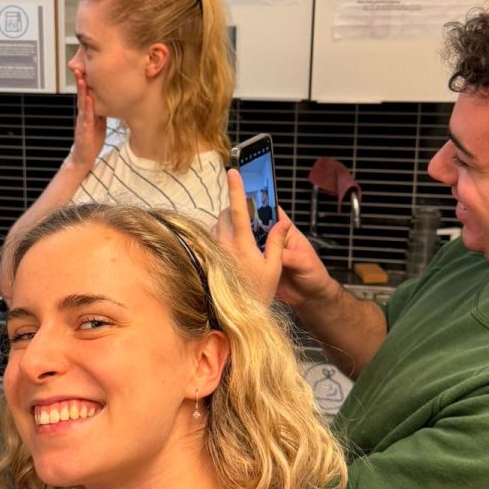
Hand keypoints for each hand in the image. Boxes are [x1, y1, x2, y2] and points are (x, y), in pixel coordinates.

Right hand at [66, 60, 105, 170]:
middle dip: (80, 80)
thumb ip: (100, 112)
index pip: (86, 93)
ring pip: (82, 103)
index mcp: (87, 112)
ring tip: (82, 78)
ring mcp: (82, 121)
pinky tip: (88, 99)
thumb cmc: (91, 141)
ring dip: (82, 90)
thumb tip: (108, 101)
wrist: (83, 159)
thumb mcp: (99, 123)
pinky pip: (86, 117)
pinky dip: (87, 108)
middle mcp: (83, 114)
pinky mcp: (84, 130)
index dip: (85, 81)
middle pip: (82, 94)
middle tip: (79, 66)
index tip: (86, 67)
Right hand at [215, 170, 333, 309]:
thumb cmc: (313, 275)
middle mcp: (271, 240)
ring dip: (235, 239)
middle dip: (240, 220)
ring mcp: (261, 253)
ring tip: (222, 238)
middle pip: (253, 224)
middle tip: (225, 219)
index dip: (257, 202)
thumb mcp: (304, 262)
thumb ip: (290, 255)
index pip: (270, 211)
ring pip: (245, 241)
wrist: (309, 298)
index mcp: (284, 232)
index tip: (242, 195)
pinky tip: (225, 257)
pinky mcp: (255, 267)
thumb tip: (275, 249)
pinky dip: (235, 257)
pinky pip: (243, 259)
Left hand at [216, 168, 284, 305]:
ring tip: (244, 239)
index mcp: (241, 245)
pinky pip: (213, 239)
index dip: (236, 189)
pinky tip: (233, 251)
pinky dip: (223, 237)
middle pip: (226, 214)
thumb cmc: (257, 294)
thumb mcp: (274, 269)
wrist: (234, 317)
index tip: (233, 171)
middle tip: (250, 218)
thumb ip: (276, 243)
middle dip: (236, 209)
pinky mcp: (207, 258)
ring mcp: (213, 252)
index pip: (238, 210)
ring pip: (217, 226)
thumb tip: (281, 222)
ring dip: (229, 224)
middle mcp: (223, 245)